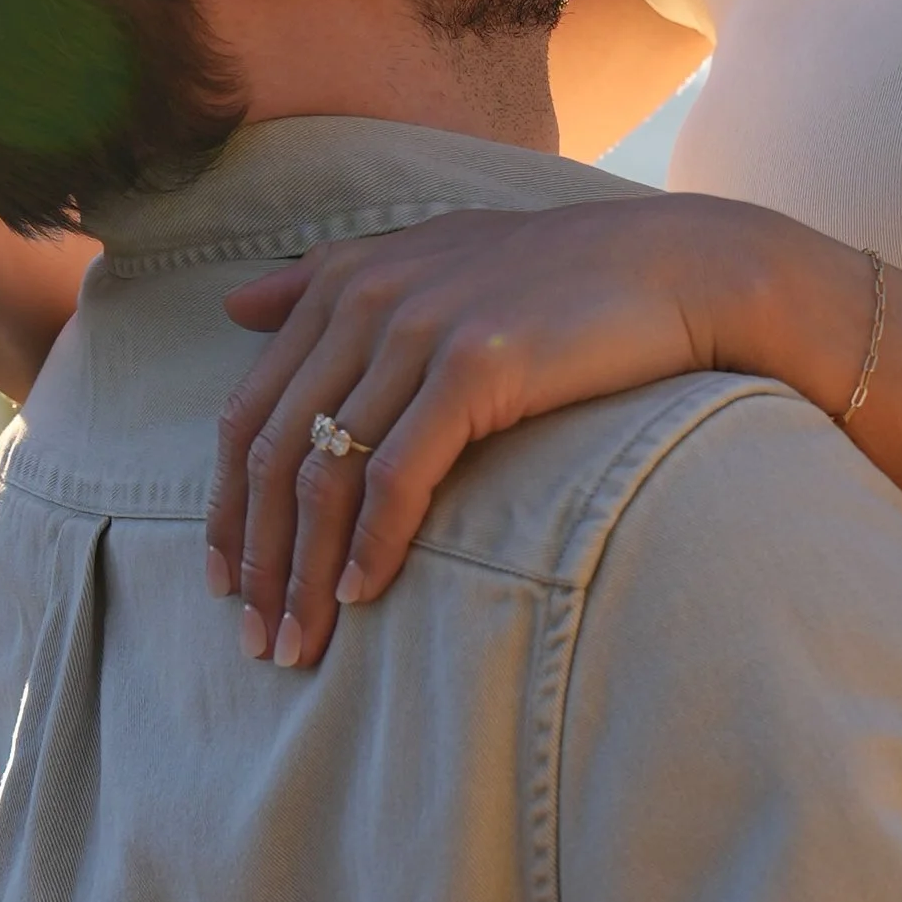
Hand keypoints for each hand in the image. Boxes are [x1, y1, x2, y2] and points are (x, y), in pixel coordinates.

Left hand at [209, 195, 856, 671]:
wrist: (677, 268)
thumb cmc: (559, 277)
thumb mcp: (432, 257)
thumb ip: (329, 279)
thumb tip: (233, 306)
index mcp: (345, 281)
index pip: (249, 413)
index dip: (226, 507)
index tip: (224, 584)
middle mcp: (367, 300)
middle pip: (275, 453)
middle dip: (256, 559)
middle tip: (255, 638)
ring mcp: (419, 330)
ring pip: (326, 474)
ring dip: (304, 573)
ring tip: (300, 644)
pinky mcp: (476, 367)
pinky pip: (399, 475)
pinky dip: (373, 544)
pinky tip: (362, 597)